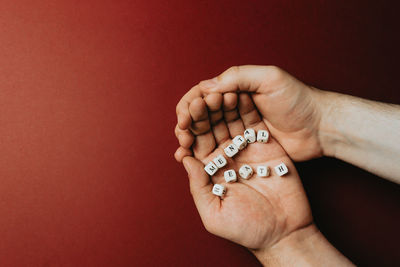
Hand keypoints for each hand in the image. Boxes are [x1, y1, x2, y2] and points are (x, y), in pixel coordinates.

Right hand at [175, 65, 324, 161]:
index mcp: (235, 88)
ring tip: (183, 147)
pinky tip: (193, 158)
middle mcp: (233, 108)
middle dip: (187, 122)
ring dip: (191, 138)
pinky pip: (219, 148)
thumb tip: (205, 87)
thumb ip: (238, 77)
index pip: (203, 94)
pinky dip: (205, 152)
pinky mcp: (244, 147)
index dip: (190, 105)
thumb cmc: (298, 99)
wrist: (321, 127)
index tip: (184, 118)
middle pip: (201, 114)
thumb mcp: (270, 78)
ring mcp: (238, 128)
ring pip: (207, 132)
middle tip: (182, 133)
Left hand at [178, 92, 312, 249]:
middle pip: (212, 128)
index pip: (195, 144)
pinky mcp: (265, 144)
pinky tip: (240, 96)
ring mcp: (246, 148)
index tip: (185, 117)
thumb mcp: (214, 213)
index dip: (190, 130)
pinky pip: (253, 123)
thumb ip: (198, 187)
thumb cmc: (246, 229)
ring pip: (231, 121)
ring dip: (225, 107)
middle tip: (203, 99)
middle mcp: (226, 156)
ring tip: (221, 92)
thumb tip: (184, 158)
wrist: (285, 232)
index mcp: (210, 170)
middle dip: (206, 113)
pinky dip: (246, 109)